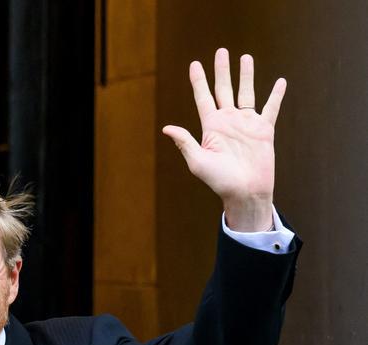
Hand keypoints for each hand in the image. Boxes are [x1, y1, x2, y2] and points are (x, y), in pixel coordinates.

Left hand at [162, 48, 285, 230]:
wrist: (244, 192)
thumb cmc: (219, 181)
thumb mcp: (198, 162)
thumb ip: (185, 143)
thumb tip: (167, 128)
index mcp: (211, 128)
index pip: (203, 98)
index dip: (198, 81)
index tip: (194, 65)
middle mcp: (228, 122)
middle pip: (224, 89)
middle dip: (222, 71)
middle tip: (222, 51)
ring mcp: (246, 124)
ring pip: (246, 93)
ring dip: (246, 75)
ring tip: (245, 57)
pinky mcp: (264, 130)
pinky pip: (271, 108)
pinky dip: (276, 95)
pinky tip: (280, 82)